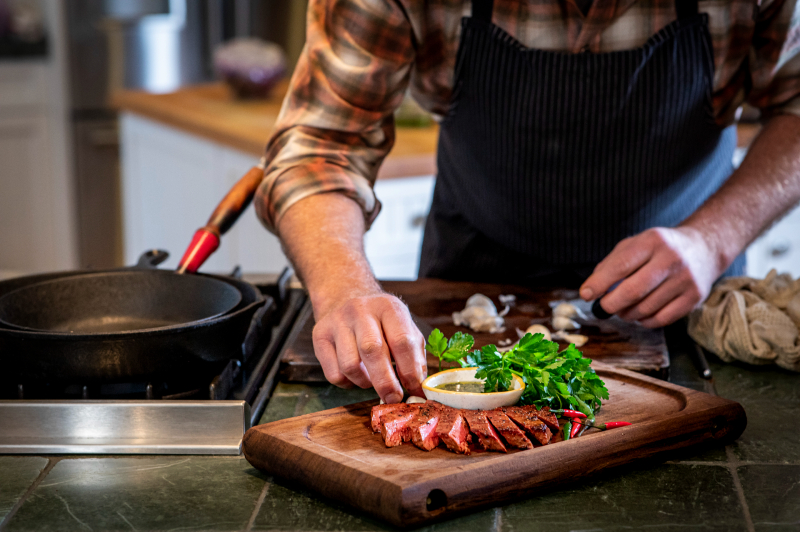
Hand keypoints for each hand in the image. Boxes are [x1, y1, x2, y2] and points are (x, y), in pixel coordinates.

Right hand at [311, 291, 426, 403]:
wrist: (346, 298)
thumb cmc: (381, 322)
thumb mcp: (404, 328)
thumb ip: (415, 356)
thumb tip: (418, 387)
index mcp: (388, 307)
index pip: (402, 341)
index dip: (410, 371)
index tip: (414, 390)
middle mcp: (360, 310)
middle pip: (372, 351)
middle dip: (386, 382)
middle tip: (393, 399)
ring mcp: (337, 321)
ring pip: (350, 365)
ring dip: (365, 382)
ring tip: (372, 379)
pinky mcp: (320, 335)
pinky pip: (333, 373)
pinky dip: (348, 383)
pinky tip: (355, 375)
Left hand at [579, 227, 722, 327]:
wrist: (704, 247)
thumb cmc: (660, 248)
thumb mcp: (636, 243)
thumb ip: (612, 263)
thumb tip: (591, 290)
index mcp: (652, 241)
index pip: (620, 266)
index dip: (599, 283)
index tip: (586, 294)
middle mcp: (671, 259)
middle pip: (633, 291)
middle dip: (611, 304)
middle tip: (603, 307)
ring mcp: (686, 279)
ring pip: (646, 308)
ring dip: (627, 314)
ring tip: (623, 309)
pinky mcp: (695, 297)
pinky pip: (662, 319)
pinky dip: (644, 321)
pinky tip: (640, 315)